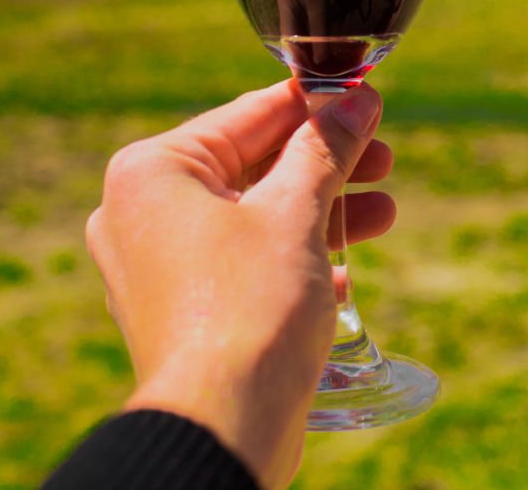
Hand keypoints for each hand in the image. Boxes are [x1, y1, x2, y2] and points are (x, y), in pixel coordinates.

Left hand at [85, 79, 392, 488]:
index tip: (365, 97)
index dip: (316, 105)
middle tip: (383, 156)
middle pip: (253, 164)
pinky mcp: (182, 309)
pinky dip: (294, 254)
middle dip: (326, 164)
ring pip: (253, 214)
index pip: (249, 115)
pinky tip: (343, 266)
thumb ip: (326, 148)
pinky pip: (244, 260)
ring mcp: (158, 264)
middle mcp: (142, 213)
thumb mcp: (296, 213)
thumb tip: (358, 98)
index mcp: (154, 172)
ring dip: (322, 209)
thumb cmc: (249, 310)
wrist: (222, 430)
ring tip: (384, 210)